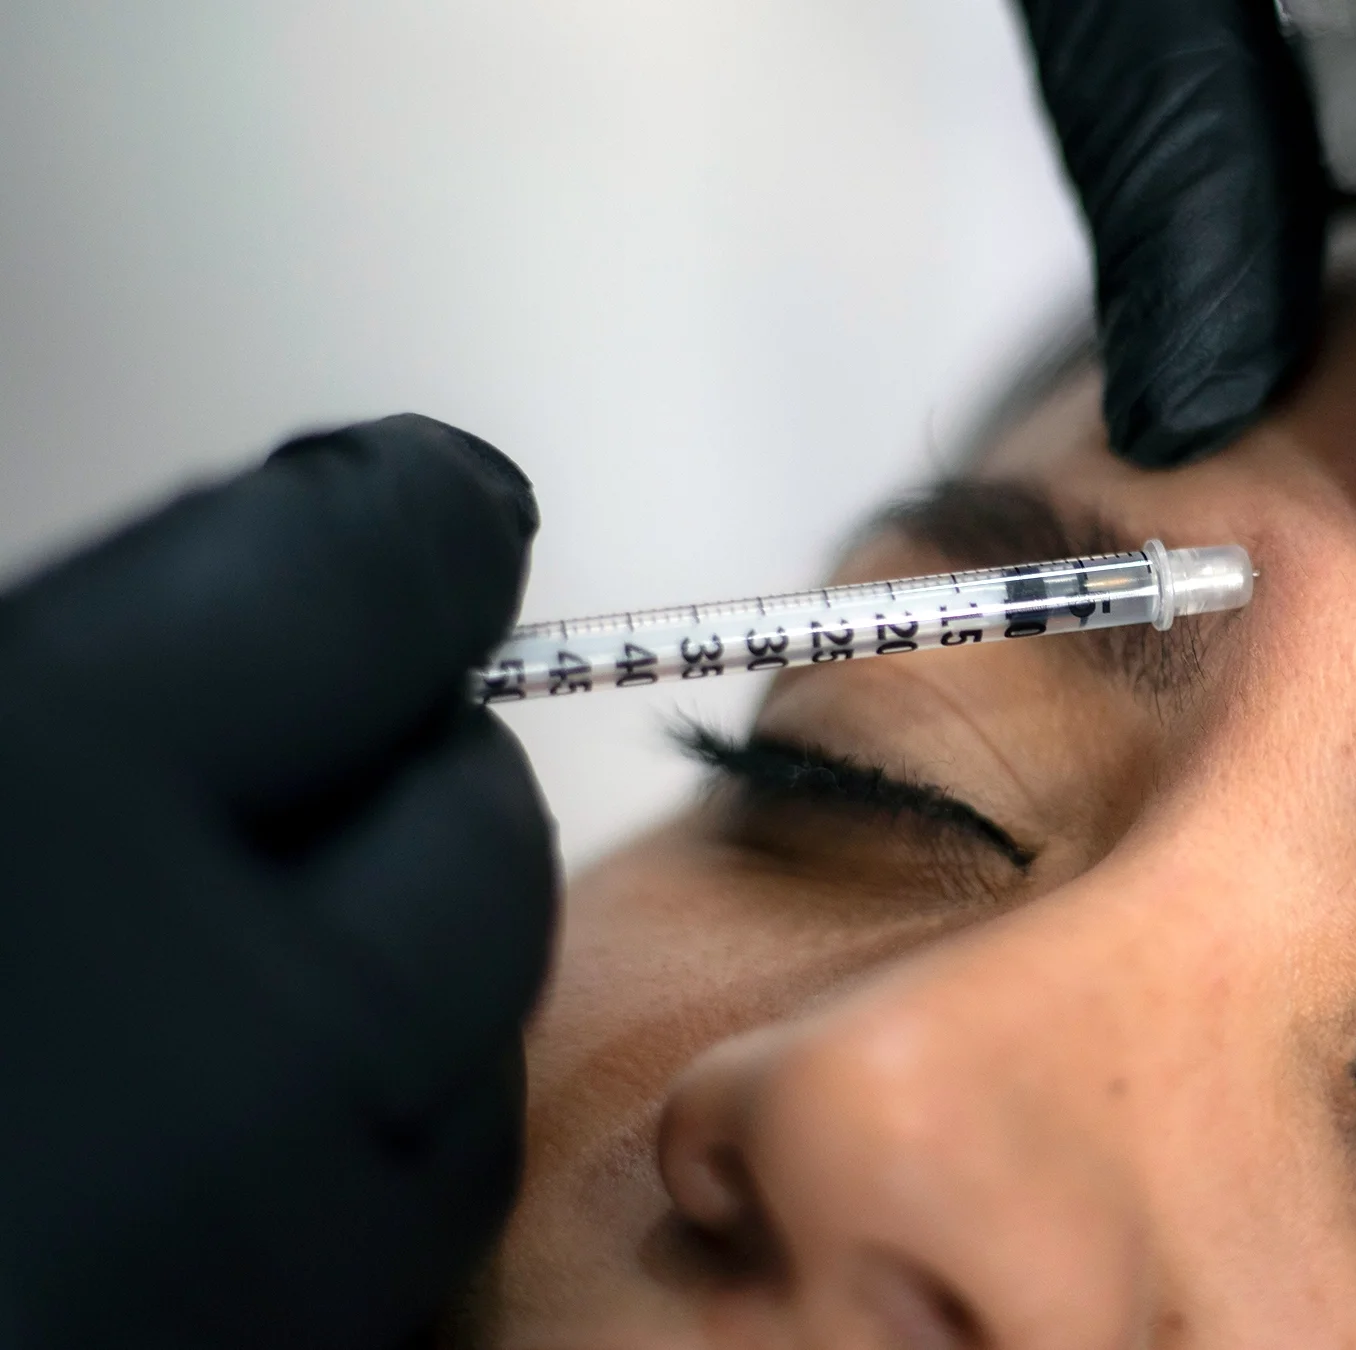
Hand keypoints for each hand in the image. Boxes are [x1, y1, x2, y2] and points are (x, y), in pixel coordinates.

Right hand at [0, 416, 555, 1348]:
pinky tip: (224, 1119)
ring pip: (472, 1027)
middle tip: (280, 749)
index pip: (373, 569)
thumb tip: (267, 598)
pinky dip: (361, 1136)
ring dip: (400, 953)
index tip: (409, 509)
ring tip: (238, 938)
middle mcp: (232, 1036)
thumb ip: (45, 685)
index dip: (399, 522)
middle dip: (398, 758)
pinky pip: (407, 1219)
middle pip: (466, 815)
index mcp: (51, 796)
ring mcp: (272, 1254)